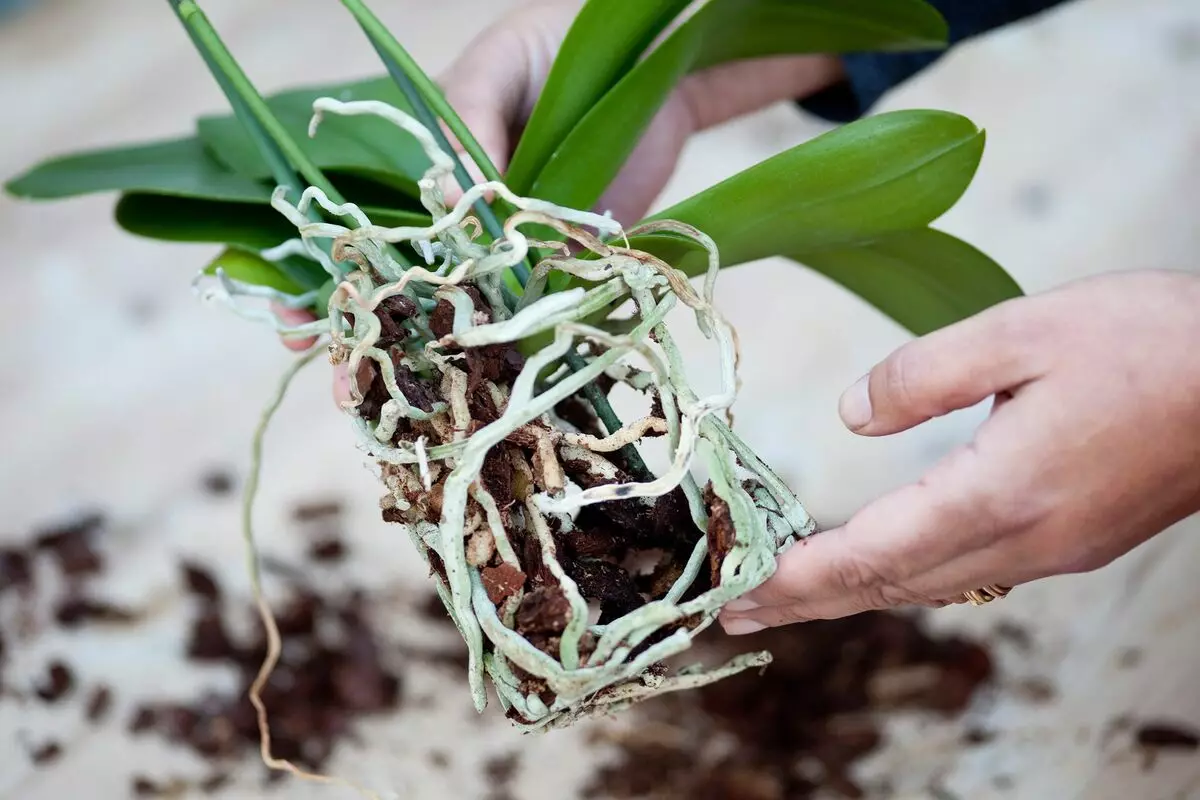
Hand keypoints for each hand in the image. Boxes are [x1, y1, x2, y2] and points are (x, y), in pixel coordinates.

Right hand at [276, 0, 843, 386]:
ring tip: (408, 407)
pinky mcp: (569, 266)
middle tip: (344, 391)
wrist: (656, 64)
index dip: (327, 281)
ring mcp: (516, 251)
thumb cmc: (561, 44)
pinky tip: (493, 391)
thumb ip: (468, 124)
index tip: (300, 326)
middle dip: (372, 342)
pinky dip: (517, 354)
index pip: (361, 233)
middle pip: (406, 292)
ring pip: (467, 319)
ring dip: (437, 366)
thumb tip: (446, 196)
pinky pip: (538, 315)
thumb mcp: (498, 66)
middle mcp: (465, 222)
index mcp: (427, 171)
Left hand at [720, 270, 1199, 634]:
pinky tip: (887, 559)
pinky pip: (971, 571)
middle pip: (889, 584)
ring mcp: (1055, 549)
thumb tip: (851, 414)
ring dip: (855, 589)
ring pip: (929, 584)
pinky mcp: (1077, 540)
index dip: (796, 579)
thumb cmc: (1154, 343)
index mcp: (1001, 491)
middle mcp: (1024, 539)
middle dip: (808, 599)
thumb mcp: (1024, 330)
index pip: (869, 553)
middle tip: (738, 612)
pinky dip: (908, 573)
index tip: (735, 598)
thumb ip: (925, 374)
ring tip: (796, 589)